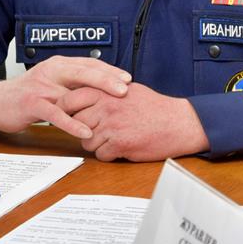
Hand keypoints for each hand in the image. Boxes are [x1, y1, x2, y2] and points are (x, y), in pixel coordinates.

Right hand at [0, 56, 130, 138]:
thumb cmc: (28, 95)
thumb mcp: (52, 83)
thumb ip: (72, 84)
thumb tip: (101, 88)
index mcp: (59, 64)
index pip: (89, 63)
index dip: (109, 70)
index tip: (128, 78)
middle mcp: (51, 71)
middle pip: (84, 72)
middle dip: (107, 79)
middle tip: (126, 89)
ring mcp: (41, 86)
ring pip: (72, 92)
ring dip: (94, 100)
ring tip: (114, 107)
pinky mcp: (32, 104)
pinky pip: (56, 114)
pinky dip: (73, 124)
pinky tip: (86, 132)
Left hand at [59, 83, 209, 161]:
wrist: (179, 123)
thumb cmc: (155, 107)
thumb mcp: (127, 89)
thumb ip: (104, 90)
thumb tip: (82, 95)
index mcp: (106, 91)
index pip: (70, 99)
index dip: (64, 109)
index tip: (64, 115)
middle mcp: (106, 107)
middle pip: (76, 123)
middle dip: (84, 129)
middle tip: (97, 130)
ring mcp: (111, 126)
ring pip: (87, 141)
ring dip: (97, 143)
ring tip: (113, 138)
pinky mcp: (119, 144)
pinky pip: (101, 155)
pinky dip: (109, 154)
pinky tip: (121, 147)